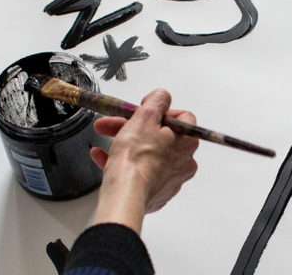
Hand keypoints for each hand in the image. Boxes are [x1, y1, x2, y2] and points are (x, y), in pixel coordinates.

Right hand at [90, 89, 198, 233]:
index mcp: (187, 142)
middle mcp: (184, 162)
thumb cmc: (136, 158)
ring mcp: (170, 179)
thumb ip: (157, 101)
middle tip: (114, 123)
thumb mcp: (145, 117)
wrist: (125, 195)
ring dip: (127, 144)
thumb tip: (163, 97)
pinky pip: (141, 172)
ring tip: (107, 141)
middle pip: (160, 136)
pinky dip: (124, 163)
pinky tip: (104, 157)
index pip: (182, 117)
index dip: (160, 111)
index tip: (144, 111)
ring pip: (148, 154)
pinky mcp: (155, 193)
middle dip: (134, 127)